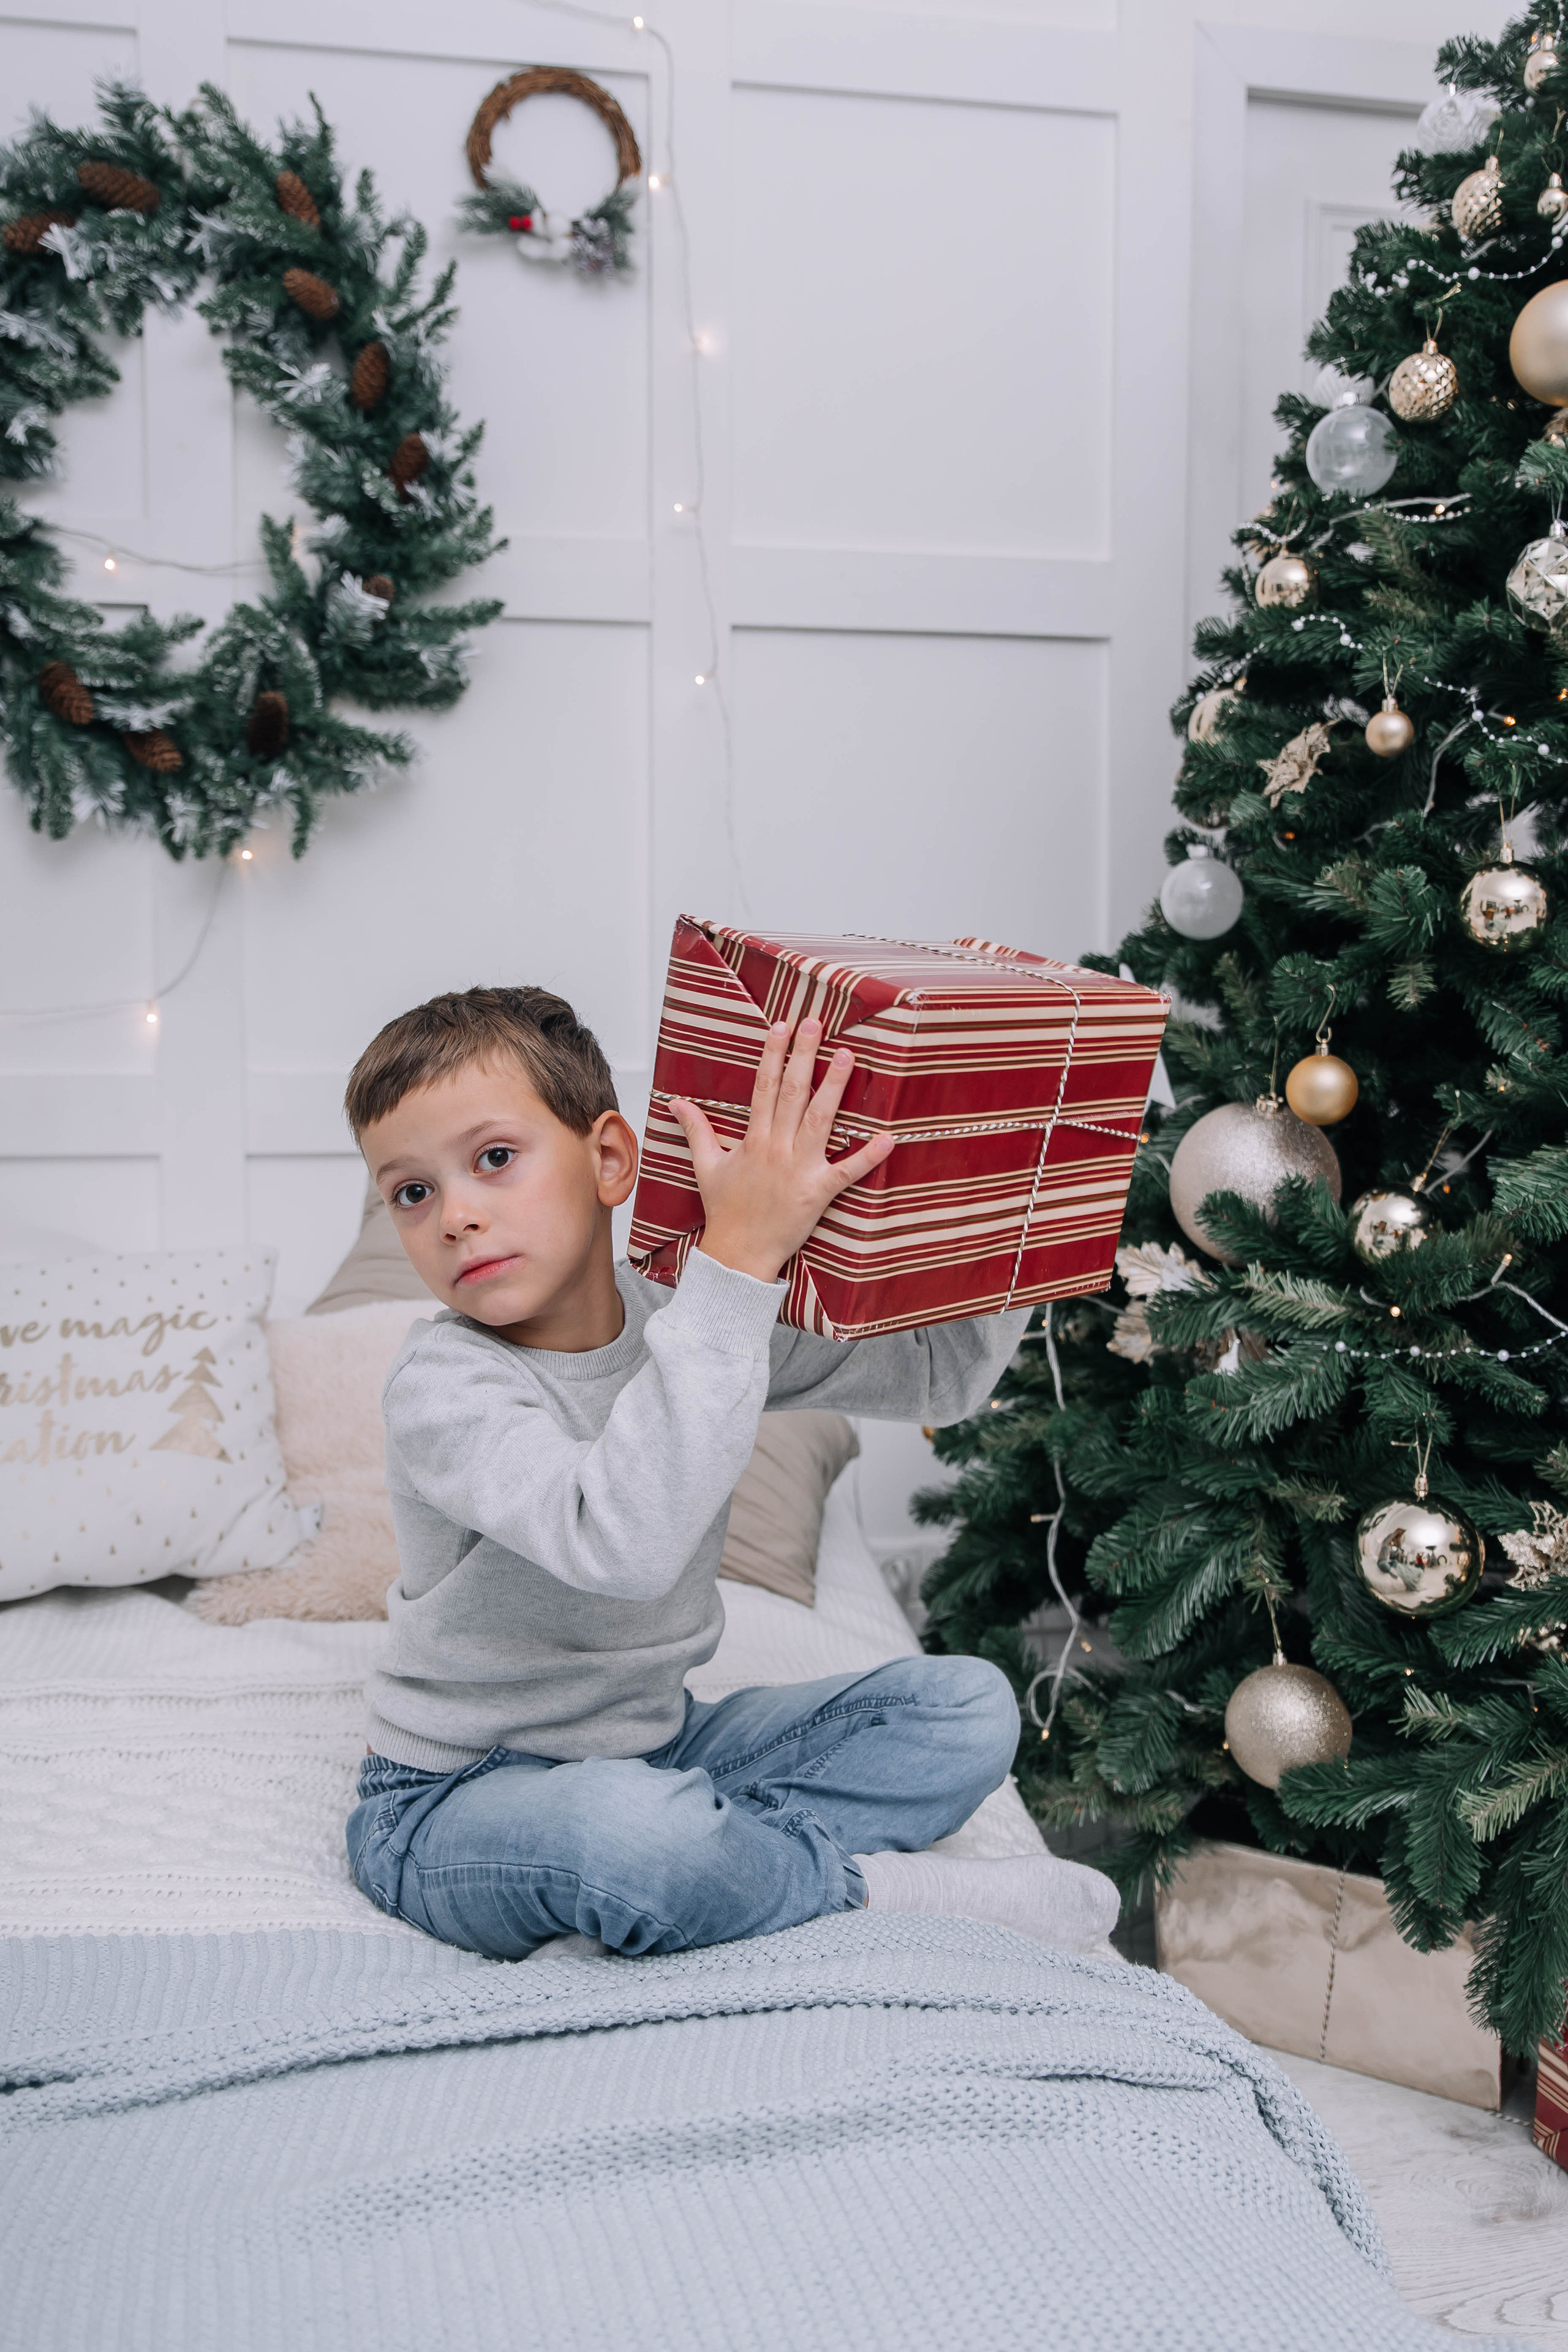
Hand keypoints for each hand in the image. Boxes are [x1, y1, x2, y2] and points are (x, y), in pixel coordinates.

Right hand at [669, 1017, 895, 1283]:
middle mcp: (776, 1148)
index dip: (773, 1054)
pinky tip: (887, 1137)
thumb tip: (676, 1102)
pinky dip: (868, 1156)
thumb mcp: (706, 1166)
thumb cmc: (726, 1210)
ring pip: (819, 1120)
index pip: (763, 1087)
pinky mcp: (817, 1192)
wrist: (738, 1254)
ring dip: (834, 1087)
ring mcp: (798, 1169)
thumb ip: (696, 1130)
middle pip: (792, 1093)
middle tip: (815, 1024)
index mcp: (753, 1140)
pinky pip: (846, 1171)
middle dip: (803, 1056)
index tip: (782, 1026)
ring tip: (847, 1056)